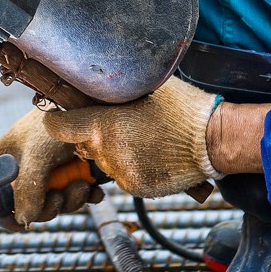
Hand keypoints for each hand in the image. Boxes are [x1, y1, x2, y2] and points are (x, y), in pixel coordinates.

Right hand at [0, 108, 106, 226]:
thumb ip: (27, 190)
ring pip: (57, 202)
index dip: (13, 215)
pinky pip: (75, 194)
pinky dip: (86, 195)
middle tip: (65, 194)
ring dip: (73, 199)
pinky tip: (94, 188)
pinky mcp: (71, 169)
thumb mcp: (37, 156)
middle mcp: (24, 169)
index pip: (0, 201)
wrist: (92, 104)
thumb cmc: (56, 123)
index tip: (30, 221)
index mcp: (5, 165)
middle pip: (34, 206)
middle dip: (53, 205)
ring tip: (84, 184)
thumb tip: (24, 221)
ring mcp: (49, 170)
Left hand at [42, 80, 220, 198]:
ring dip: (114, 153)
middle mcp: (107, 152)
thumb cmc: (182, 108)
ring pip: (104, 162)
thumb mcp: (146, 87)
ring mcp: (121, 173)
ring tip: (143, 140)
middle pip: (83, 146)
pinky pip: (123, 176)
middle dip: (93, 138)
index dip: (57, 122)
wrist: (213, 140)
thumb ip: (115, 92)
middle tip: (119, 126)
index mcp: (103, 125)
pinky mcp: (136, 188)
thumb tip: (97, 83)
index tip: (59, 119)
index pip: (59, 127)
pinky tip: (153, 155)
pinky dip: (132, 168)